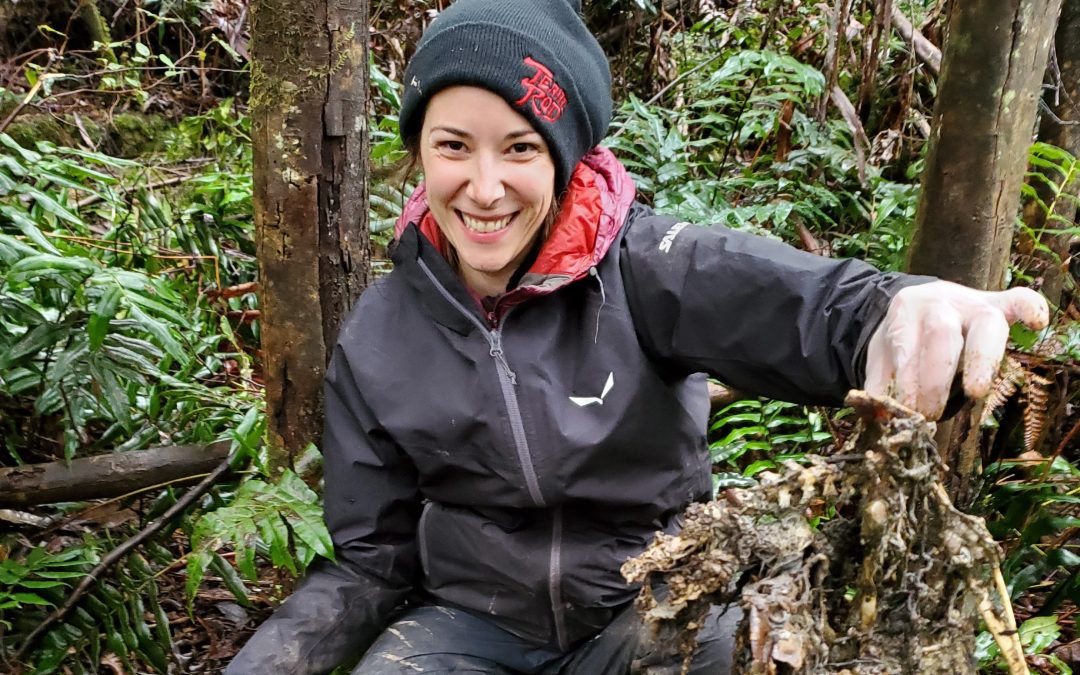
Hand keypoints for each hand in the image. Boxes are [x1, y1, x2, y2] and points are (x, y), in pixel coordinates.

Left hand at [864, 281, 1048, 419]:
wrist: (919, 304)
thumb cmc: (904, 339)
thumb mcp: (883, 357)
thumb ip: (880, 385)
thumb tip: (881, 419)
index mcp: (905, 310)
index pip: (904, 343)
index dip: (908, 378)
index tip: (908, 409)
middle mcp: (939, 302)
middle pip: (941, 334)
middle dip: (935, 379)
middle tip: (929, 414)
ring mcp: (972, 302)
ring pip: (984, 324)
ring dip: (980, 362)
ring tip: (973, 394)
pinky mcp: (999, 304)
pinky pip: (1019, 300)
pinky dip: (1029, 309)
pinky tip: (1036, 325)